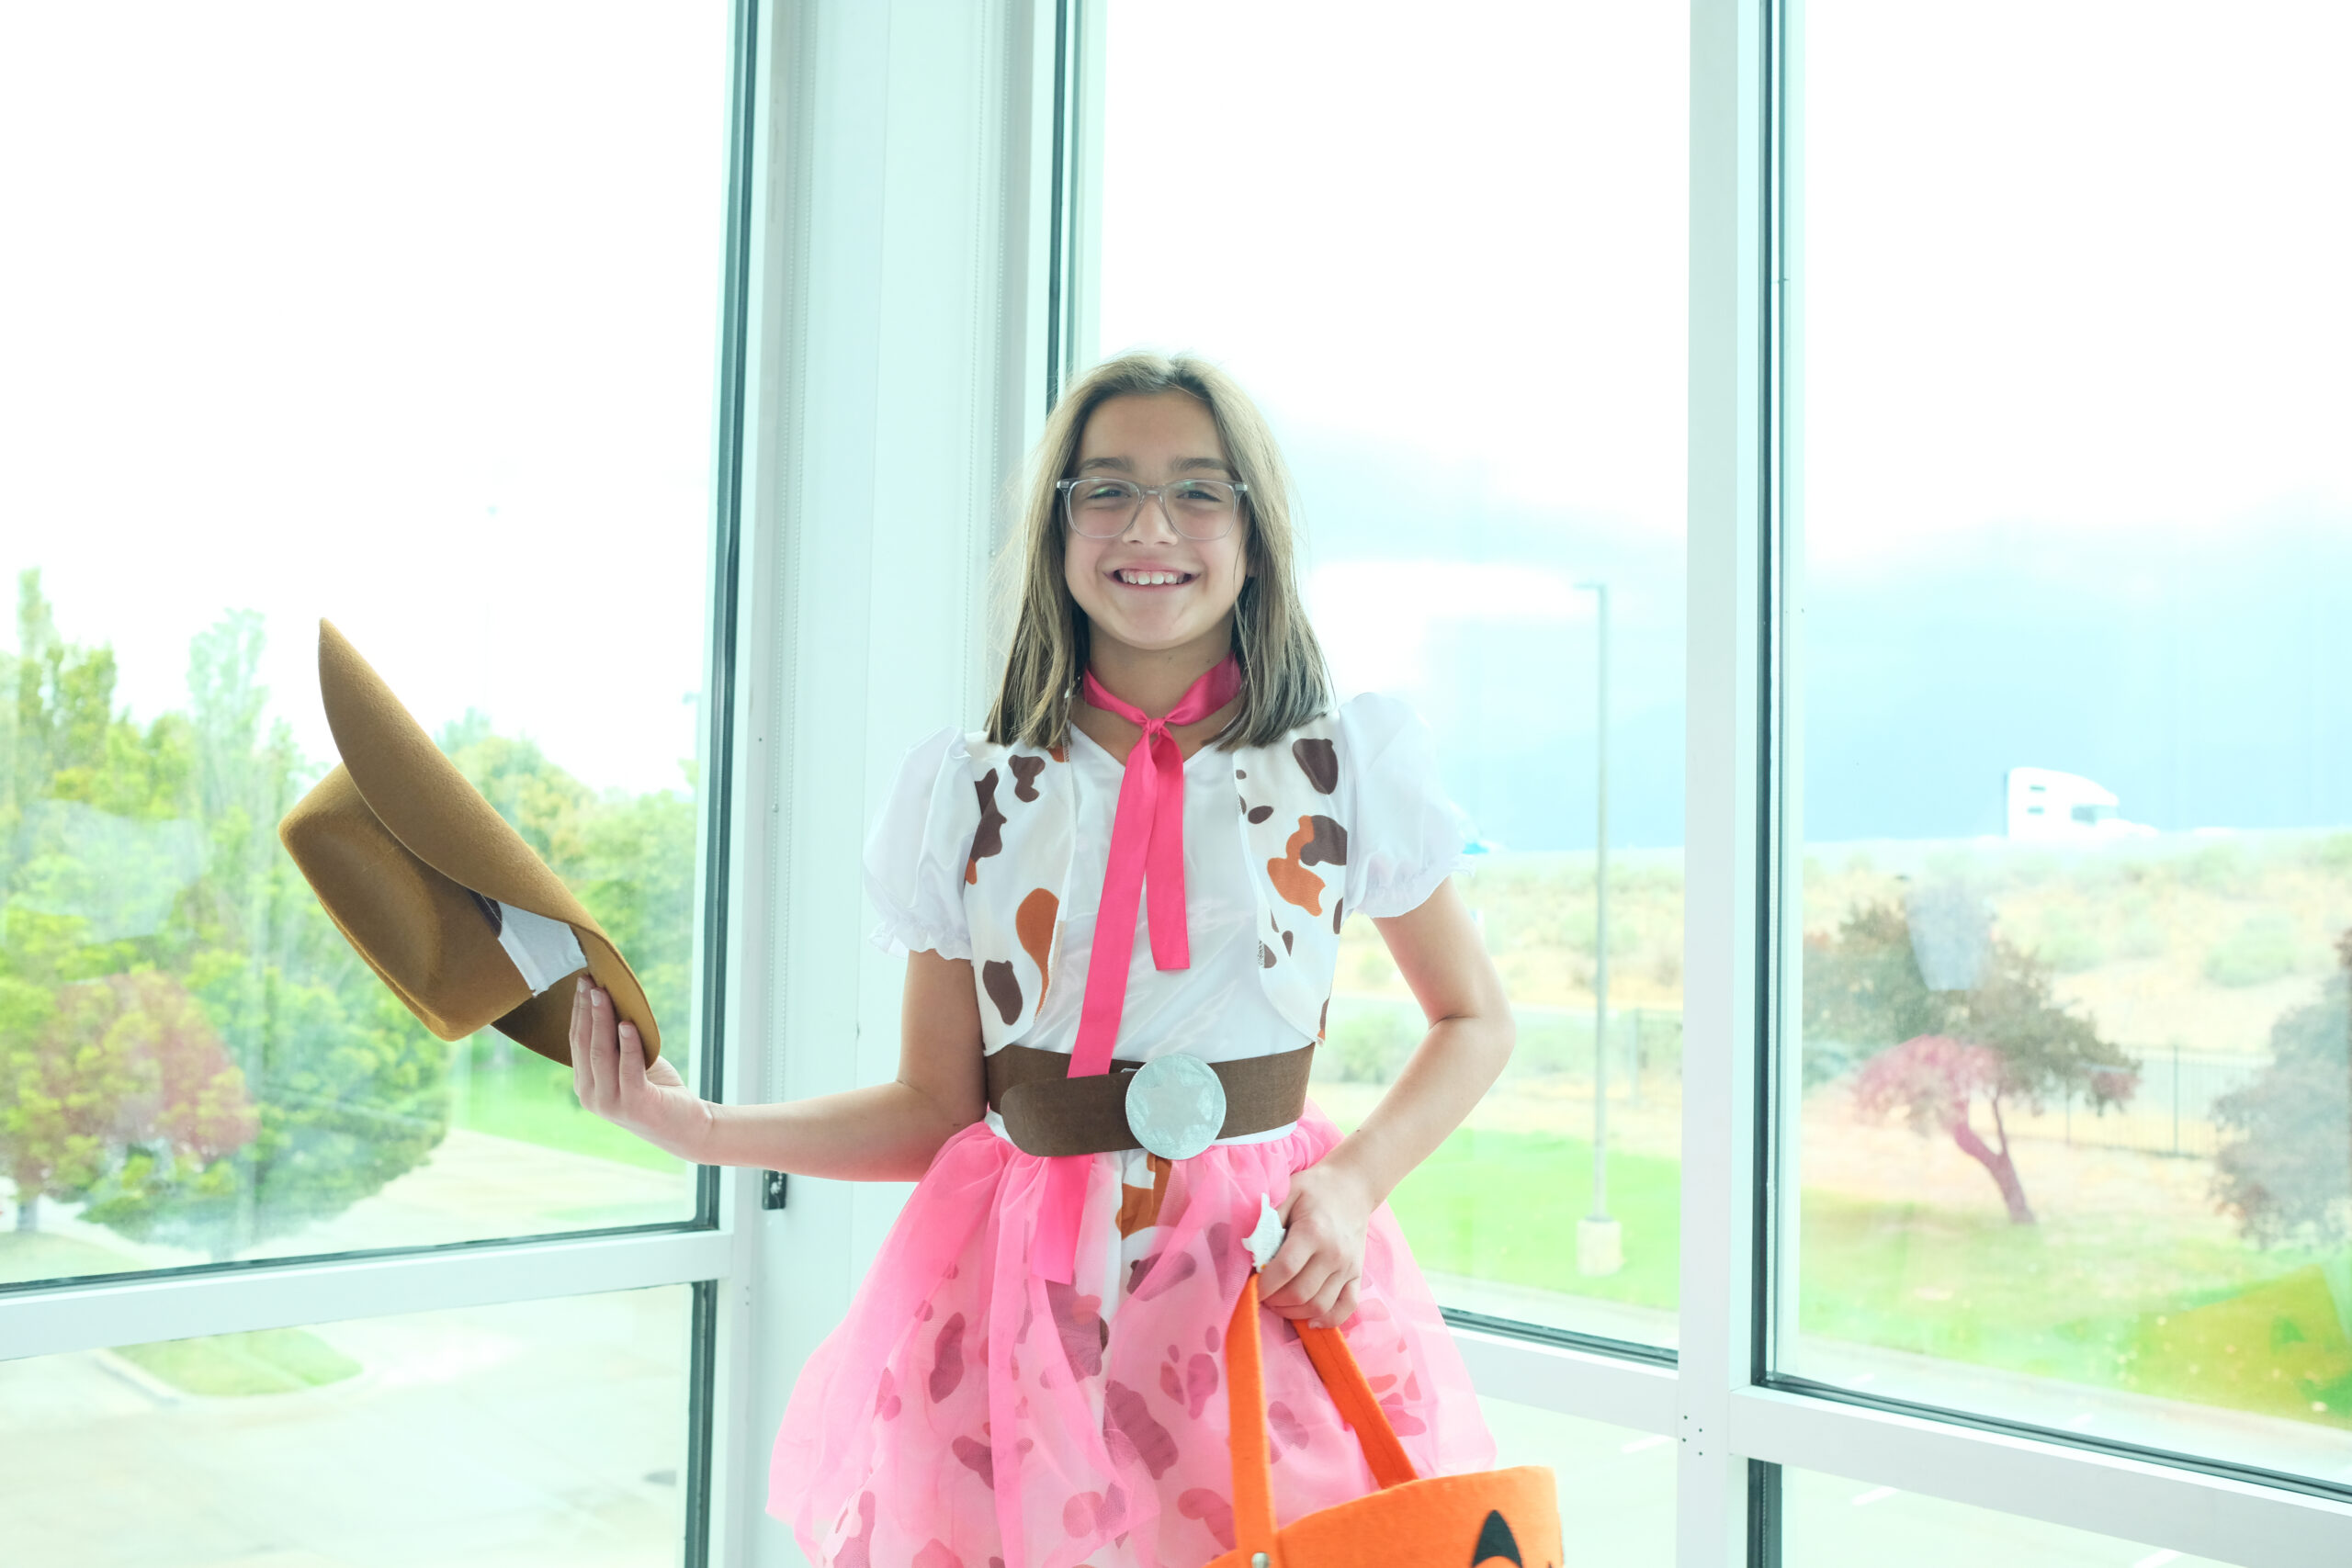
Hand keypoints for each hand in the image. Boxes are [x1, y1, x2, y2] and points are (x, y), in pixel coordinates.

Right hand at [570, 978, 710, 1160]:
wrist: (686, 1127)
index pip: (576, 1042)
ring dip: (602, 1019)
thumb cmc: (657, 1090)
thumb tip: (612, 999)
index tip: (582, 982)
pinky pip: (628, 1067)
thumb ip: (617, 1042)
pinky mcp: (635, 1104)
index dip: (577, 1011)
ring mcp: (610, 1103)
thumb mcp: (630, 1063)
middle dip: (586, 1009)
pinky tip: (628, 1023)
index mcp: (585, 1085)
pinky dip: (629, 1044)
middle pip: (585, 1043)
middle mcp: (591, 1096)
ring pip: (601, 1052)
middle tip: (589, 980)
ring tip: (603, 993)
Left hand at [1260, 1156, 1374, 1329]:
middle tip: (1261, 1295)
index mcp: (1313, 1232)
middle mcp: (1334, 1254)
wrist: (1353, 1186)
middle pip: (1300, 1294)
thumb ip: (1267, 1219)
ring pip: (1320, 1306)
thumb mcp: (1287, 1192)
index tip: (1250, 1288)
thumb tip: (1249, 1249)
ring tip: (1278, 1303)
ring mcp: (1348, 1267)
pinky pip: (1346, 1307)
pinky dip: (1328, 1320)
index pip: (1285, 1270)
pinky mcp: (1358, 1275)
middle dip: (1274, 1302)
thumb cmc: (1314, 1189)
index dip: (1263, 1285)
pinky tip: (1310, 1321)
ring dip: (1294, 1313)